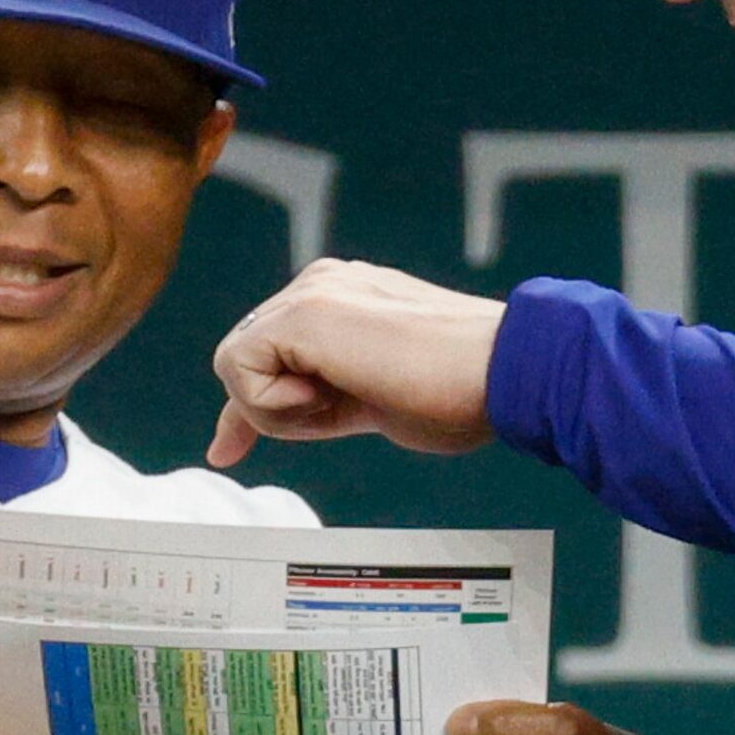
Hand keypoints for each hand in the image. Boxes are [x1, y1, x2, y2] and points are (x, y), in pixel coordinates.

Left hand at [207, 258, 504, 465]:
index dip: (249, 405)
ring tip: (343, 403)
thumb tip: (263, 430)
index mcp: (342, 295)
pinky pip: (238, 370)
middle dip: (271, 409)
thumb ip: (316, 400)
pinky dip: (274, 402)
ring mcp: (311, 292)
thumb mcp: (370, 399)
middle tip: (332, 416)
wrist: (507, 370)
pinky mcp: (303, 314)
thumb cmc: (460, 391)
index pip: (267, 351)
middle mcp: (321, 283)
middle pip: (246, 361)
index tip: (228, 451)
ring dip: (280, 408)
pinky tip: (329, 395)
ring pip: (236, 365)